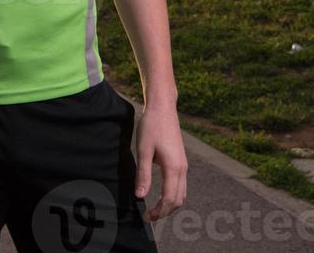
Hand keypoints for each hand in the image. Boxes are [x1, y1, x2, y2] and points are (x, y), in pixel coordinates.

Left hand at [133, 100, 187, 221]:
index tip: (146, 216)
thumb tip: (140, 196)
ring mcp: (183, 164)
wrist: (162, 107)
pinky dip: (173, 194)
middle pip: (178, 200)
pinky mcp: (181, 160)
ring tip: (155, 208)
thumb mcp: (143, 150)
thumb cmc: (151, 126)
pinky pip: (181, 184)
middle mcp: (182, 168)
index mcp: (173, 168)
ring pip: (182, 193)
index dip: (158, 212)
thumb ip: (143, 174)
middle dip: (165, 212)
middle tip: (149, 216)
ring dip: (170, 204)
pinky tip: (162, 193)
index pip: (169, 200)